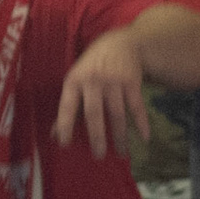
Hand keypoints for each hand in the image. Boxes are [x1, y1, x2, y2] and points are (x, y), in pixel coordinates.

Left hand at [54, 26, 149, 157]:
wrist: (119, 43)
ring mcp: (114, 81)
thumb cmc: (92, 66)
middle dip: (97, 136)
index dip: (65, 125)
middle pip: (94, 113)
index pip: (67, 106)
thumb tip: (55, 135)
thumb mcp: (76, 80)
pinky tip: (144, 138)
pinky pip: (137, 107)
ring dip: (120, 136)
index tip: (64, 144)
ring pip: (117, 114)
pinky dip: (142, 123)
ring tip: (122, 153)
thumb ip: (68, 107)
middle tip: (99, 155)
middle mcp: (93, 81)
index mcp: (74, 81)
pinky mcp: (132, 82)